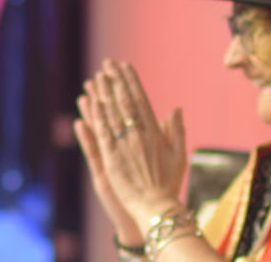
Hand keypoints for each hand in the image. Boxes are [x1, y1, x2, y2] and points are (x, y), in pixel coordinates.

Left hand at [78, 59, 187, 227]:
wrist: (156, 207)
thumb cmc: (169, 184)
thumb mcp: (179, 156)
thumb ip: (177, 130)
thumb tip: (176, 108)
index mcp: (155, 133)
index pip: (141, 100)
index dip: (132, 81)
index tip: (125, 65)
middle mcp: (139, 135)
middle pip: (124, 102)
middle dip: (115, 81)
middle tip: (107, 63)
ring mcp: (124, 146)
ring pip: (112, 114)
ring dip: (103, 93)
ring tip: (97, 76)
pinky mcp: (111, 158)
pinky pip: (102, 133)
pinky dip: (97, 116)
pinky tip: (91, 102)